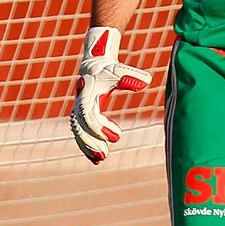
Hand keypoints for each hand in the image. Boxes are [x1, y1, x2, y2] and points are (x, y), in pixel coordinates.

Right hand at [69, 26, 152, 164]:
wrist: (94, 67)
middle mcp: (80, 104)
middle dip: (90, 142)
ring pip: (78, 132)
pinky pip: (81, 133)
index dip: (99, 127)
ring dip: (88, 146)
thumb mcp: (119, 72)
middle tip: (104, 155)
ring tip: (101, 158)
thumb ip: (131, 76)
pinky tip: (96, 158)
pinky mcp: (82, 117)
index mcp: (87, 94)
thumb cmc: (109, 70)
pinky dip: (87, 146)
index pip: (88, 114)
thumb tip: (146, 82)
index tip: (117, 137)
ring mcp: (79, 111)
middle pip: (79, 127)